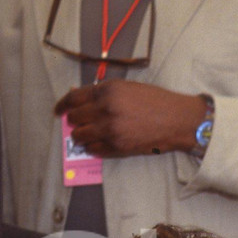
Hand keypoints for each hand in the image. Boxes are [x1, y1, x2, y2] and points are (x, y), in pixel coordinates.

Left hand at [54, 80, 206, 157]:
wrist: (177, 121)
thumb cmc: (157, 101)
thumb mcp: (128, 88)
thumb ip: (103, 92)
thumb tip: (80, 98)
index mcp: (108, 90)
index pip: (74, 98)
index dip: (63, 105)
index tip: (59, 111)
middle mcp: (106, 109)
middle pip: (75, 117)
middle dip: (74, 121)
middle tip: (78, 123)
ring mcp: (110, 130)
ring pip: (80, 136)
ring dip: (80, 135)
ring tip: (87, 134)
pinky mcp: (117, 147)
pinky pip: (93, 149)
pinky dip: (91, 147)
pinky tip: (97, 143)